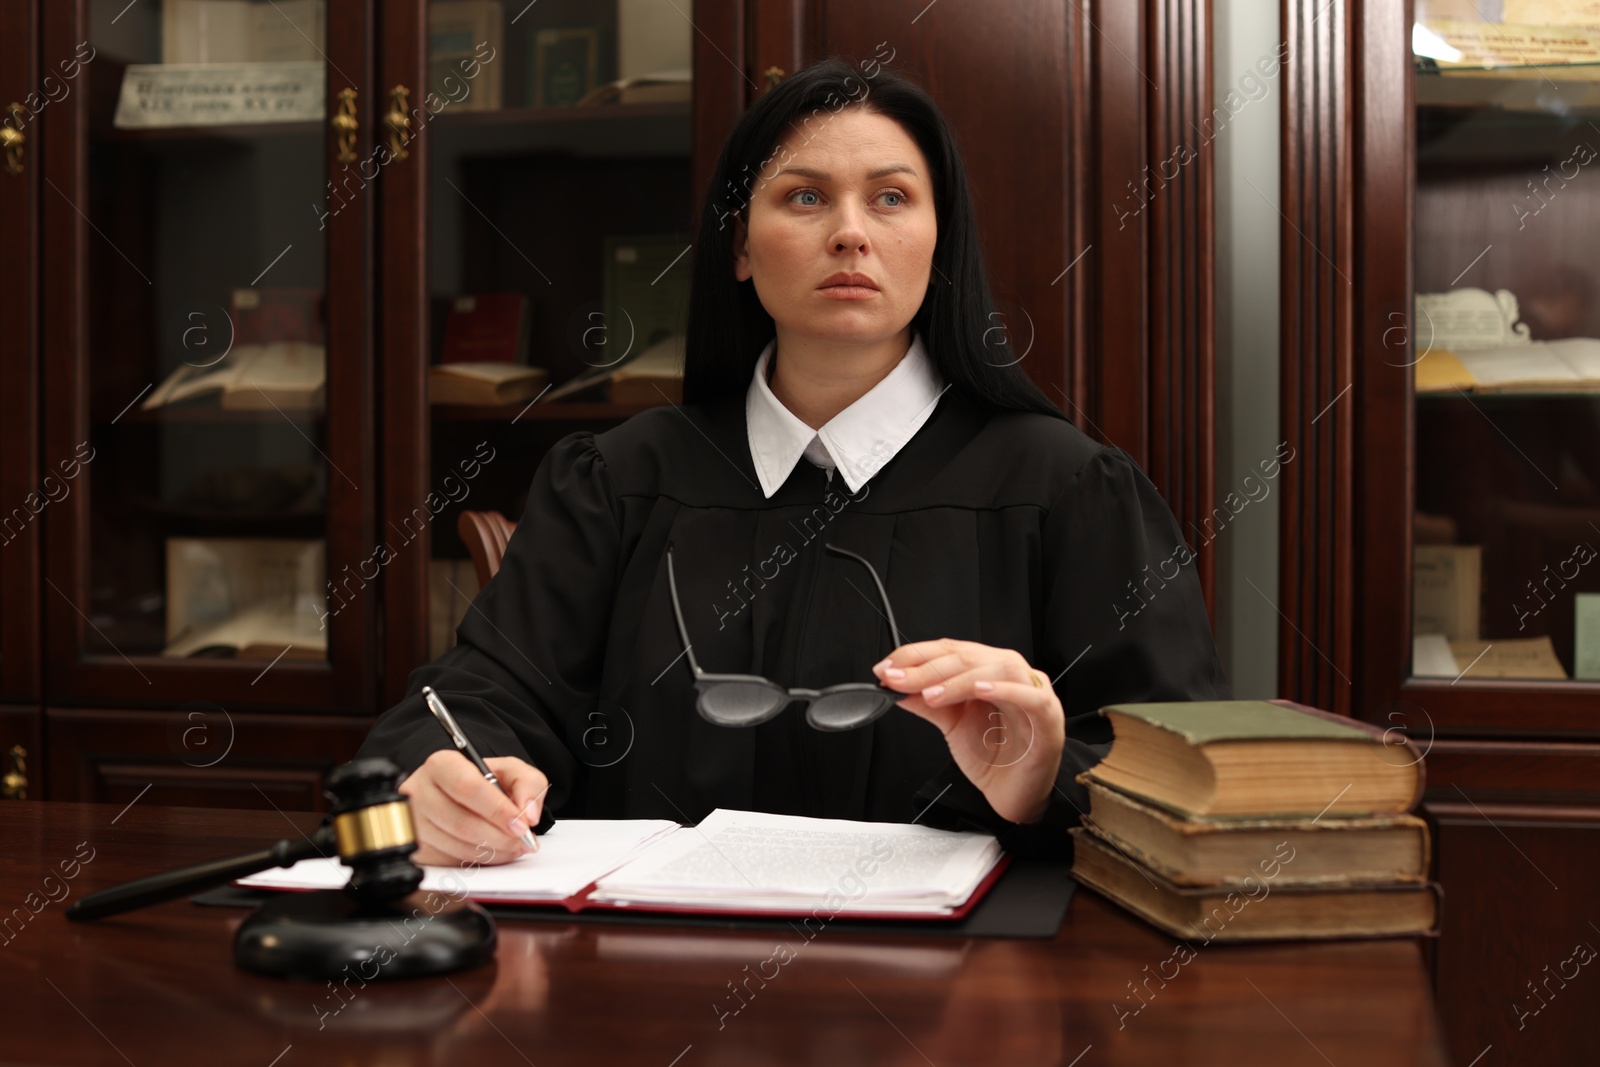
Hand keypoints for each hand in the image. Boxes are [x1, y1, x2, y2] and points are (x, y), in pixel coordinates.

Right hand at [398, 750, 549, 866]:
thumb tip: (528, 814)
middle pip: (461, 822)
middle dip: (499, 837)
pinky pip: (450, 861)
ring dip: (492, 852)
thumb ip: (528, 783)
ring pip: (456, 846)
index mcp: (442, 765)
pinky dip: (478, 861)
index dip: (497, 809)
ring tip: (512, 846)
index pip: (466, 787)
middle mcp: (420, 792)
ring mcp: (414, 823)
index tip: (521, 824)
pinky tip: (492, 851)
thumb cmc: (482, 782)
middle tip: (522, 841)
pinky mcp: (416, 848)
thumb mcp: (510, 770)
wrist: (458, 796)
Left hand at [873, 639, 1065, 823]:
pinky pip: (1030, 695)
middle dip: (927, 668)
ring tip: (930, 694)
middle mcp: (1009, 674)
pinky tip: (980, 690)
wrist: (1016, 794)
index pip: (950, 651)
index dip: (915, 655)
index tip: (886, 668)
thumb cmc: (993, 756)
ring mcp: (1032, 691)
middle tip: (897, 679)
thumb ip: (927, 703)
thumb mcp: (951, 725)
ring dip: (958, 680)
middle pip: (968, 657)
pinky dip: (1005, 689)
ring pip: (997, 669)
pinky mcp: (1048, 715)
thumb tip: (896, 686)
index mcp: (987, 670)